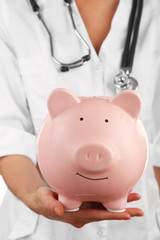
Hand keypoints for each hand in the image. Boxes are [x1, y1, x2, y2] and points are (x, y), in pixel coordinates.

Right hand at [29, 187, 143, 227]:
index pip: (96, 216)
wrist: (42, 199)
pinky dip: (112, 197)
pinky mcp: (85, 201)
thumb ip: (51, 205)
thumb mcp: (44, 200)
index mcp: (75, 215)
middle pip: (105, 213)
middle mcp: (83, 213)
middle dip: (122, 212)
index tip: (126, 215)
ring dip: (120, 204)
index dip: (111, 215)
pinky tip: (121, 192)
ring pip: (105, 207)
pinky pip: (101, 201)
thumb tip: (59, 211)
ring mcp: (85, 207)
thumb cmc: (43, 200)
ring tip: (135, 198)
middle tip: (139, 211)